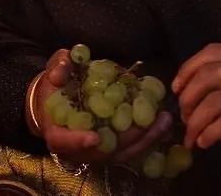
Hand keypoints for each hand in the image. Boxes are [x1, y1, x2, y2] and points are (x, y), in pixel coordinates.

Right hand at [28, 48, 172, 163]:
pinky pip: (131, 148)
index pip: (64, 141)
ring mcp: (97, 150)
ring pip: (121, 153)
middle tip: (151, 122)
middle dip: (128, 139)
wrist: (61, 100)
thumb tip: (61, 74)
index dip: (78, 141)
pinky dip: (147, 138)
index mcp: (57, 132)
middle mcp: (77, 148)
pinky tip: (163, 123)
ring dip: (144, 139)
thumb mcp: (55, 70)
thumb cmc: (57, 86)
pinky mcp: (112, 146)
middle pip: (102, 152)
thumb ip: (59, 68)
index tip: (94, 137)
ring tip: (164, 120)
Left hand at [172, 43, 220, 149]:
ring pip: (213, 101)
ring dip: (195, 122)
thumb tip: (195, 90)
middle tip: (184, 116)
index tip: (176, 86)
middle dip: (189, 97)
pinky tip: (205, 142)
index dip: (188, 68)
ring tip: (192, 136)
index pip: (213, 50)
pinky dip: (208, 134)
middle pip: (209, 75)